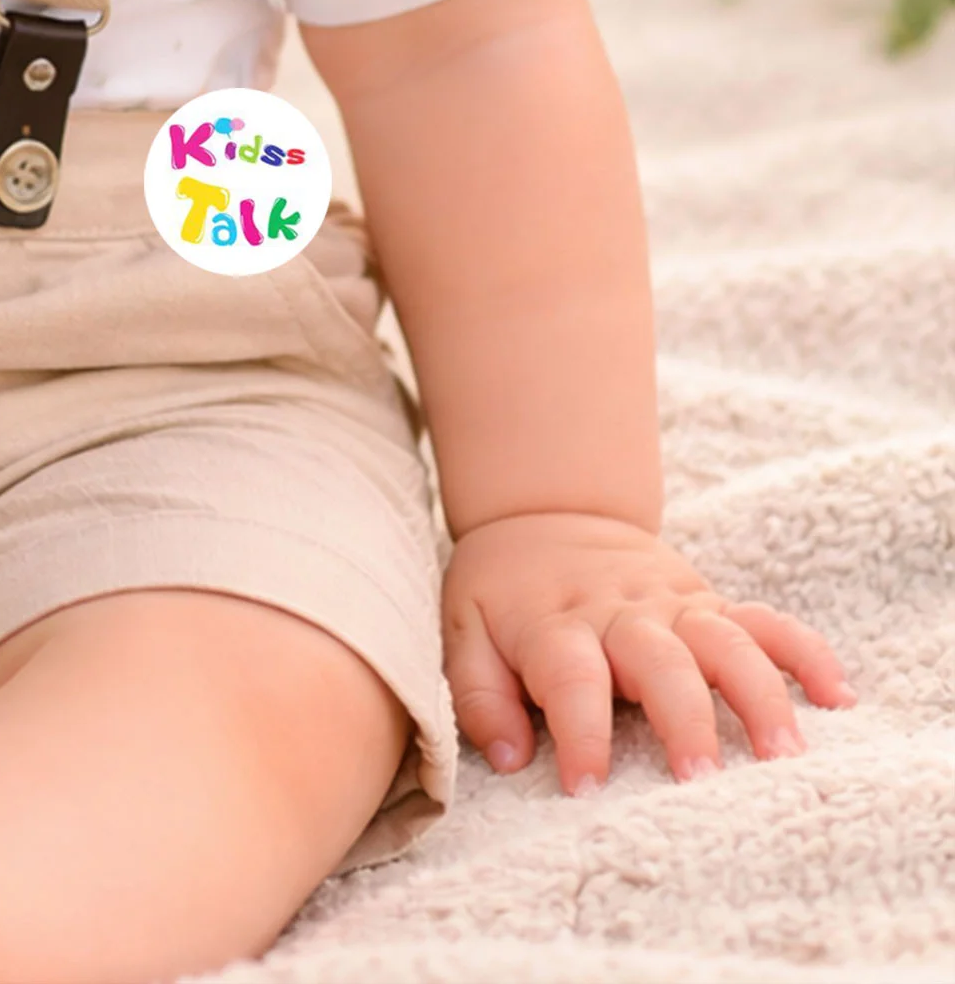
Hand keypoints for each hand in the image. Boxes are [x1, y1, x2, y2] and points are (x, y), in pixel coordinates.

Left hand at [443, 510, 855, 792]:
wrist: (543, 509)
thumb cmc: (502, 589)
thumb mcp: (462, 628)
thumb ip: (478, 693)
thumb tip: (510, 758)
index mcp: (554, 623)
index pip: (570, 678)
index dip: (580, 733)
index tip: (587, 789)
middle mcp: (619, 613)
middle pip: (660, 661)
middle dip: (683, 718)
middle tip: (699, 778)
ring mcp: (672, 605)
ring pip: (724, 641)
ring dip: (757, 694)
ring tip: (782, 754)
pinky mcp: (708, 602)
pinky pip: (766, 621)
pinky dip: (804, 652)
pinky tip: (835, 697)